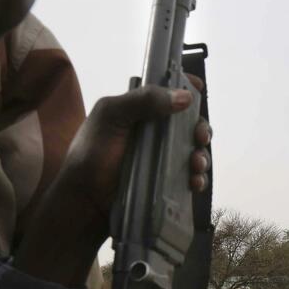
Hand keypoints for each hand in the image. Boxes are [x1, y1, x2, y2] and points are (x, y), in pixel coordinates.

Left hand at [63, 77, 211, 224]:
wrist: (85, 199)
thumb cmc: (93, 154)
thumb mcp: (111, 116)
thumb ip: (143, 100)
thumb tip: (185, 97)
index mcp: (141, 110)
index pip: (169, 93)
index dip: (187, 88)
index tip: (199, 89)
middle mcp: (155, 132)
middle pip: (190, 124)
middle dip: (201, 128)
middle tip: (200, 137)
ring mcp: (163, 159)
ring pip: (195, 151)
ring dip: (202, 156)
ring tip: (196, 165)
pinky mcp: (167, 183)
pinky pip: (191, 178)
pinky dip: (199, 179)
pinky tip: (194, 183)